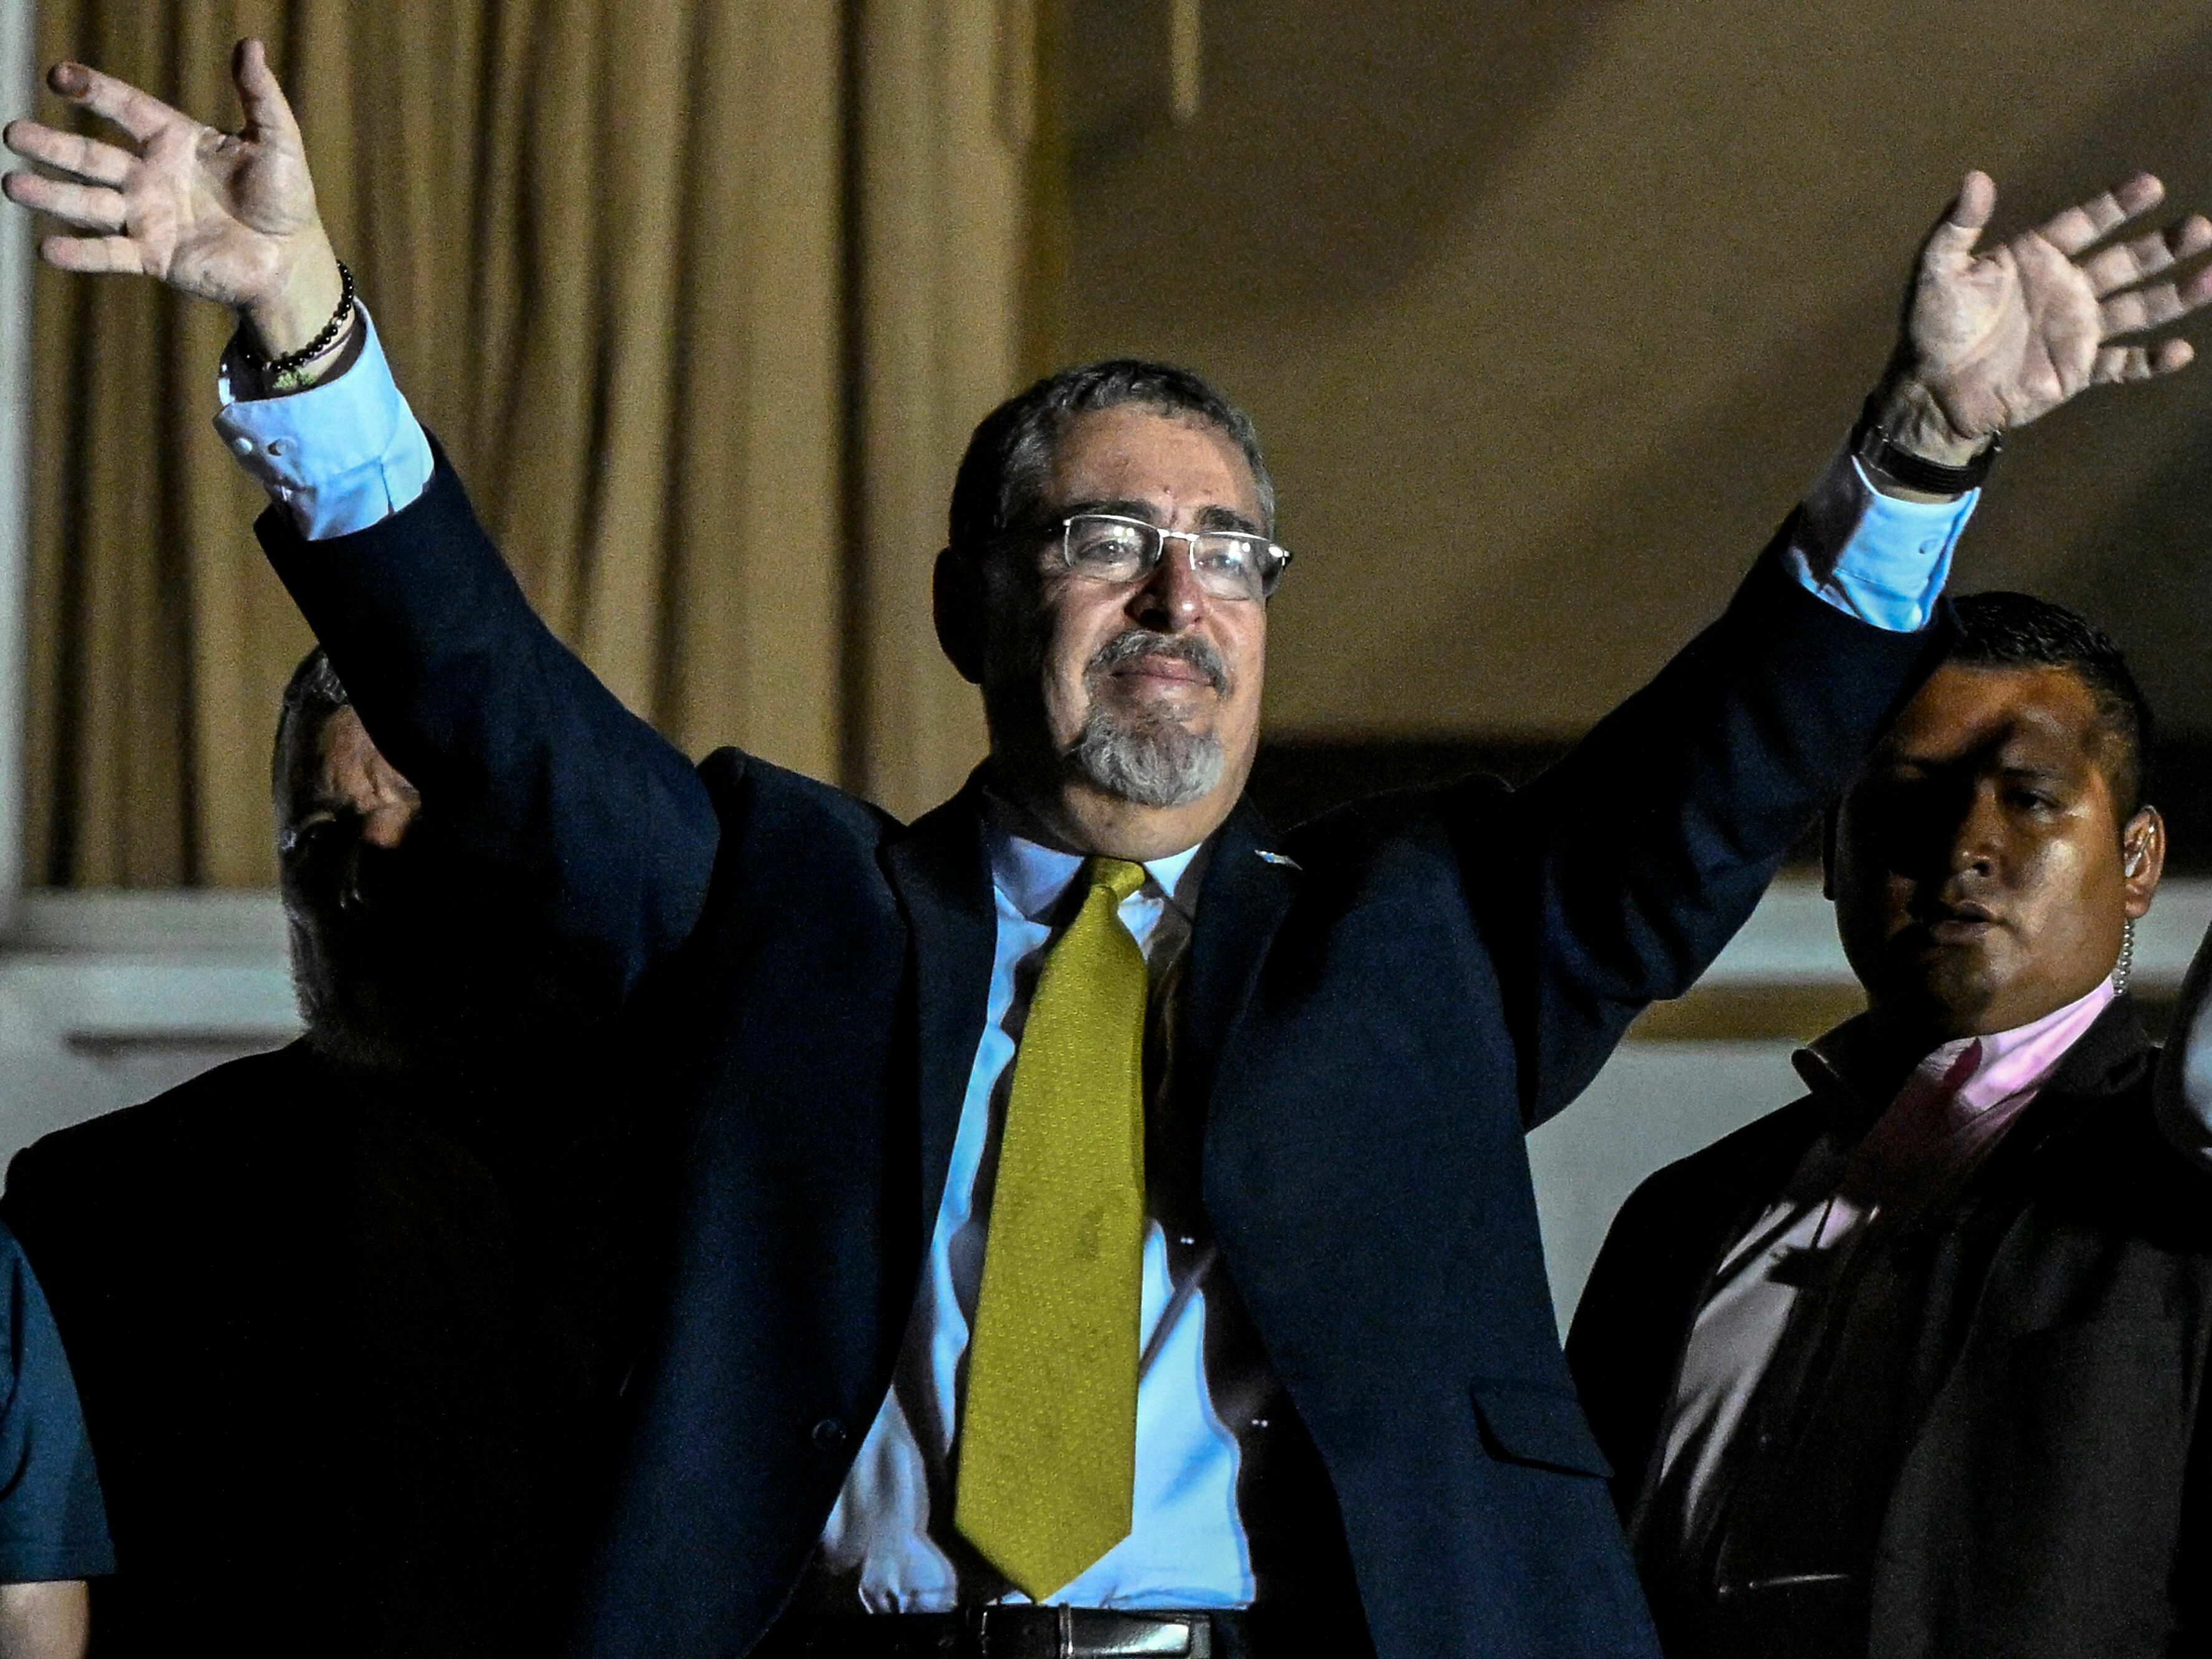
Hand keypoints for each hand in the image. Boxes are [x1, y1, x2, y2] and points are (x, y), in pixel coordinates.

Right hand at [0, 38, 340, 355]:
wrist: (292, 261)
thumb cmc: (287, 199)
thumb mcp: (278, 142)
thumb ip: (260, 95)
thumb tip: (250, 44)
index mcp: (175, 141)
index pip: (125, 107)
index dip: (93, 91)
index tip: (58, 75)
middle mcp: (151, 176)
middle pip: (92, 157)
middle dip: (52, 146)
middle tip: (12, 133)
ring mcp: (148, 217)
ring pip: (90, 203)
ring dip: (50, 195)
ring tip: (11, 185)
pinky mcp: (154, 257)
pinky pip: (110, 254)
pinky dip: (80, 253)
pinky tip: (48, 249)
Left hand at [1877, 170, 2211, 464]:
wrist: (1932, 391)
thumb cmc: (1933, 327)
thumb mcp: (1937, 273)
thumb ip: (1958, 228)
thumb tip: (1975, 177)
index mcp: (2037, 256)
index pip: (2086, 223)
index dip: (2117, 205)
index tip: (2151, 185)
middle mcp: (2066, 287)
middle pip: (2126, 262)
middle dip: (2163, 246)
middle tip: (2201, 228)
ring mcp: (2076, 329)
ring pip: (2138, 307)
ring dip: (2175, 294)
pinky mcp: (2076, 370)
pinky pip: (2122, 364)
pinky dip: (2149, 361)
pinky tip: (2180, 351)